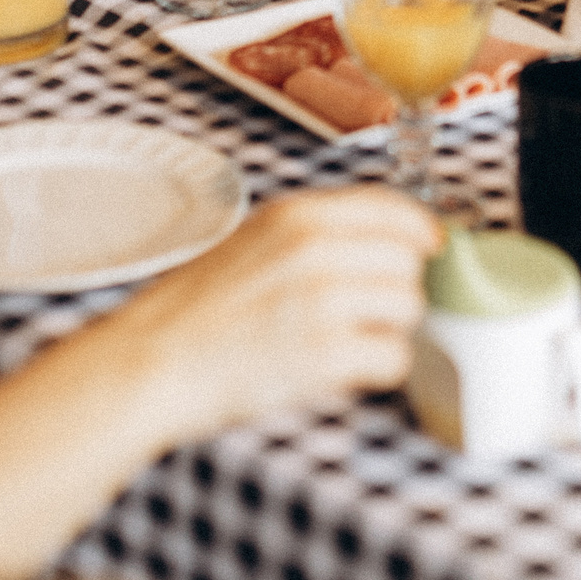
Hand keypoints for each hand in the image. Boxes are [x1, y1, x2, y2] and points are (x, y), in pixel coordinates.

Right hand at [103, 186, 436, 443]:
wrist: (151, 360)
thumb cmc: (194, 309)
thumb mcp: (255, 240)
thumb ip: (317, 233)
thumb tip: (389, 239)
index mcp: (298, 216)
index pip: (394, 209)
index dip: (419, 231)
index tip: (429, 247)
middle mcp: (317, 250)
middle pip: (409, 263)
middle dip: (395, 289)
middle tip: (363, 311)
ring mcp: (324, 302)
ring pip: (408, 309)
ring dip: (387, 330)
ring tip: (345, 342)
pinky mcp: (327, 355)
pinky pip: (393, 359)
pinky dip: (375, 370)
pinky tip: (341, 369)